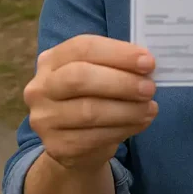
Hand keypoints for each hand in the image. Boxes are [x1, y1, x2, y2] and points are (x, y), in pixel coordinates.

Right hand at [23, 34, 158, 172]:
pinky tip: (140, 123)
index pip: (83, 47)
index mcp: (52, 60)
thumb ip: (119, 64)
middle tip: (150, 88)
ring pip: (89, 111)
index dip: (118, 53)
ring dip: (128, 109)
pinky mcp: (56, 145)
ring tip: (151, 108)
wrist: (76, 143)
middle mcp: (41, 87)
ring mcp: (44, 118)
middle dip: (121, 82)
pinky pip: (94, 137)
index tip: (148, 62)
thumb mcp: (101, 73)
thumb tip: (148, 64)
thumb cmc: (94, 97)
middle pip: (80, 77)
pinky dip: (123, 129)